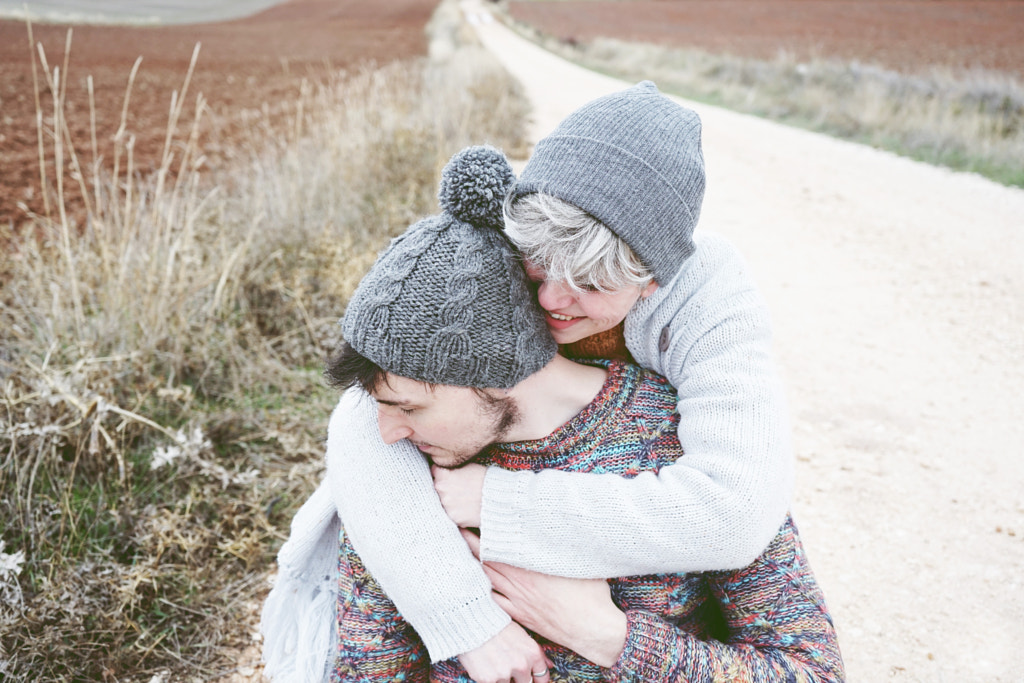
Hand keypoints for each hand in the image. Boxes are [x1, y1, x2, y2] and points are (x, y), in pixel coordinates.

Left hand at [431, 463, 485, 526]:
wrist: (499, 497)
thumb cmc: (485, 478)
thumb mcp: (468, 467)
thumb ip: (453, 469)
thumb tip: (447, 470)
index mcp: (443, 477)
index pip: (435, 472)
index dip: (443, 472)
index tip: (448, 474)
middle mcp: (442, 493)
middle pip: (439, 489)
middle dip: (446, 487)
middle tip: (460, 487)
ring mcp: (448, 507)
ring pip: (445, 502)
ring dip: (452, 500)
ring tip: (466, 497)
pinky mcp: (455, 519)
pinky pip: (454, 514)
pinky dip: (459, 511)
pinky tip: (469, 507)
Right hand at [456, 621, 551, 682]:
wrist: (471, 621)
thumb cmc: (496, 625)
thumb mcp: (521, 634)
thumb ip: (537, 653)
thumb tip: (550, 666)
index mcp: (532, 653)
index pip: (542, 677)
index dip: (537, 680)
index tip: (532, 679)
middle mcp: (521, 665)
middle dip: (518, 678)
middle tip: (506, 665)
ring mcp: (504, 673)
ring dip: (501, 676)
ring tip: (493, 660)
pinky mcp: (487, 679)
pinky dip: (487, 677)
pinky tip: (484, 663)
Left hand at [462, 529, 627, 668]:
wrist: (592, 628)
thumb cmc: (591, 592)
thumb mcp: (577, 559)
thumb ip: (562, 543)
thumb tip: (561, 522)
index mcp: (530, 564)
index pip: (497, 544)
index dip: (480, 533)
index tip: (467, 520)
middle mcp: (519, 581)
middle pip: (485, 560)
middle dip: (468, 546)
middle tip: (453, 532)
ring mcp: (518, 600)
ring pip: (487, 581)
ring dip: (472, 569)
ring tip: (456, 556)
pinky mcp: (521, 616)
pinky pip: (495, 603)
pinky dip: (483, 595)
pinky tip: (474, 589)